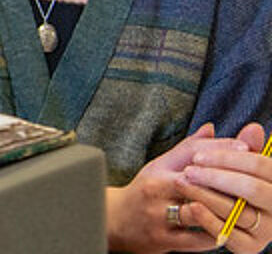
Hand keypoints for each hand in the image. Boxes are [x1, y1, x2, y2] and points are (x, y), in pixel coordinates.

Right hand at [105, 123, 252, 253]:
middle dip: (229, 180)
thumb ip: (188, 149)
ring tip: (246, 205)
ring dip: (225, 208)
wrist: (113, 220)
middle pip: (199, 179)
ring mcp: (158, 214)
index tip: (247, 146)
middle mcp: (156, 188)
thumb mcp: (161, 166)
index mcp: (159, 168)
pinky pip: (197, 237)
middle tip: (254, 180)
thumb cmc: (144, 191)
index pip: (193, 152)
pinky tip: (229, 229)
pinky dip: (216, 233)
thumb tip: (212, 128)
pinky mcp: (162, 238)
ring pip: (199, 208)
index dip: (222, 148)